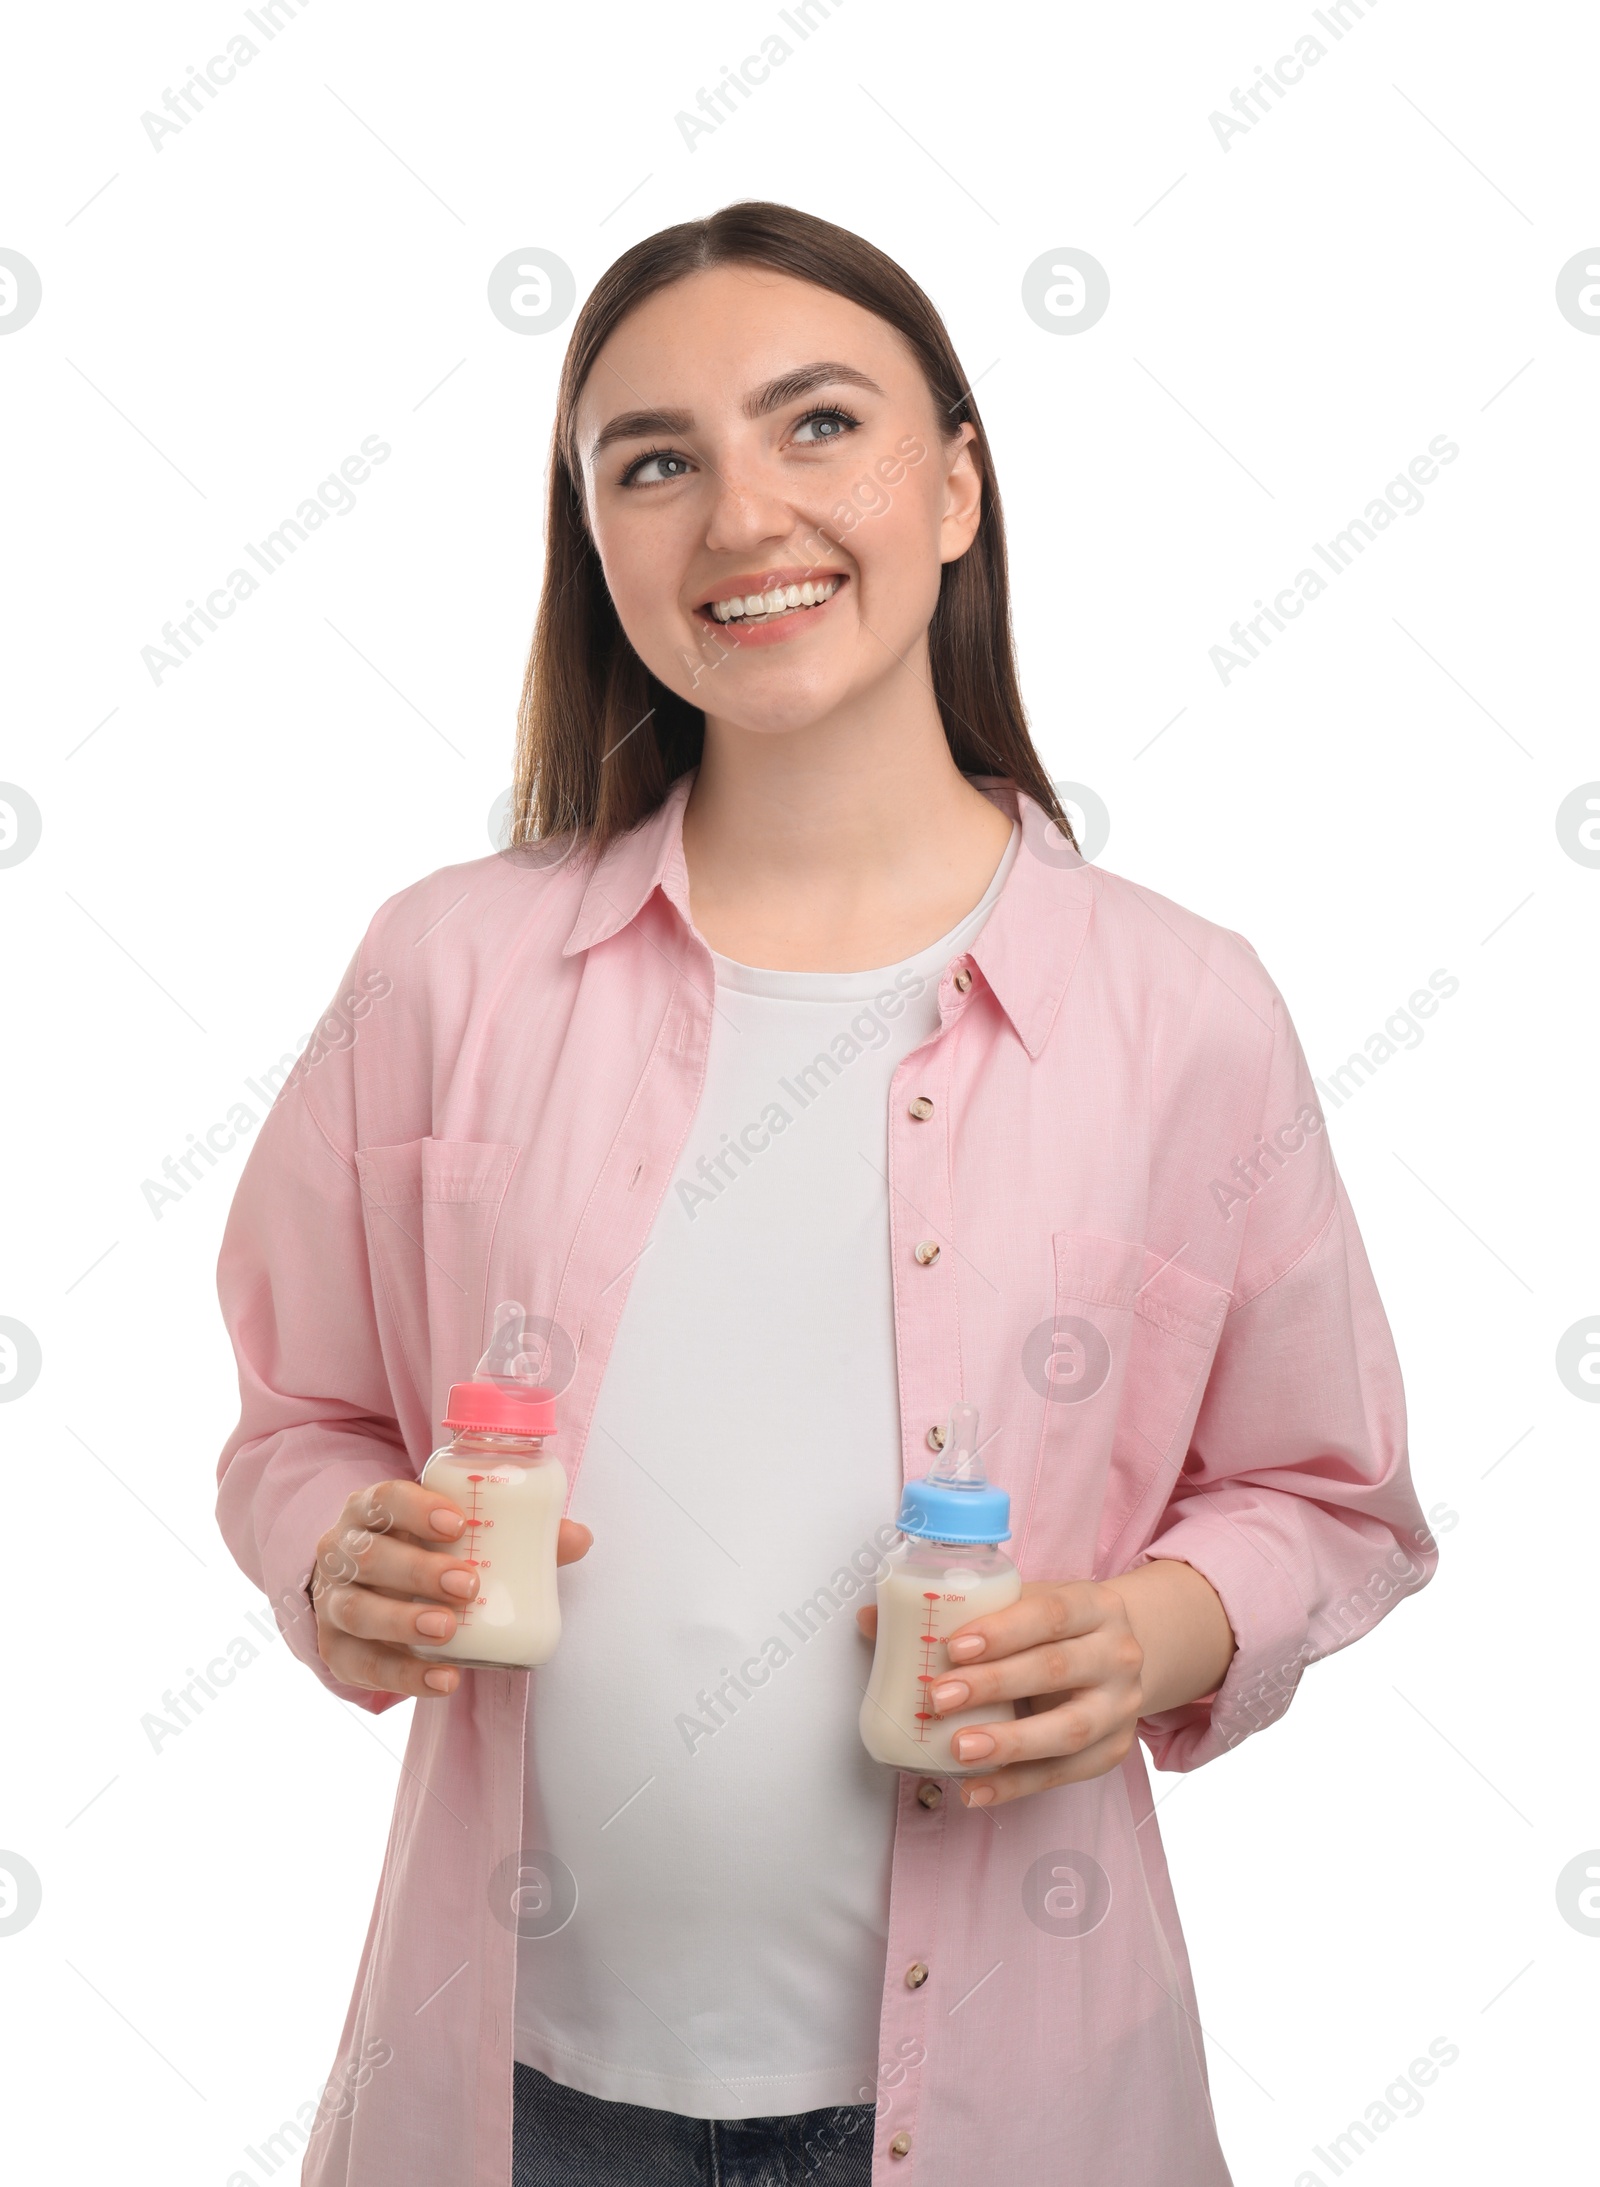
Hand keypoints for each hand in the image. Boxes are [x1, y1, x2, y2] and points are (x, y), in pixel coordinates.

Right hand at [311, 1479, 592, 1699]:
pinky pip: (362, 1667)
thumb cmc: (420, 1552)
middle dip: (417, 1570)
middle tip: (467, 1584)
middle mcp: (343, 1552)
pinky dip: (404, 1677)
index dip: (415, 1509)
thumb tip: (579, 1537)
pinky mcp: (336, 1651)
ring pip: (357, 1610)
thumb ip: (515, 1535)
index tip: (458, 1524)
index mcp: (372, 1512)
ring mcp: (334, 1603)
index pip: (384, 1499)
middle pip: (370, 1556)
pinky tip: (444, 1681)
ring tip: (448, 1630)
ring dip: (403, 1621)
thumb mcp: (453, 1537)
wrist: (362, 1593)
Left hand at [854, 1559, 1233, 1806]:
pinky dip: (1016, 1785)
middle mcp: (1116, 1655)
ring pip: (1067, 1730)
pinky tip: (975, 1790)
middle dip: (994, 1685)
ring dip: (1008, 1743)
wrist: (1123, 1654)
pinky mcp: (1112, 1752)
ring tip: (958, 1749)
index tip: (955, 1646)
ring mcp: (1119, 1707)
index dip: (1003, 1630)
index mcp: (1095, 1605)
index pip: (1051, 1613)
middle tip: (938, 1697)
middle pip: (1055, 1670)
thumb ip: (958, 1610)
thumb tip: (870, 1620)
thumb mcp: (1024, 1603)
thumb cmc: (1056, 1627)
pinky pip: (1063, 1775)